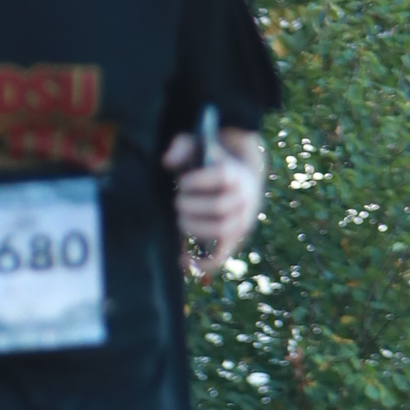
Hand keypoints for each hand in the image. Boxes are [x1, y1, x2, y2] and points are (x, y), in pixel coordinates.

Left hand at [164, 127, 266, 278]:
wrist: (241, 178)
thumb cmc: (211, 162)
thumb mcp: (199, 146)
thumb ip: (182, 146)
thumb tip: (166, 162)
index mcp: (237, 173)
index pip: (222, 177)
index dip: (198, 181)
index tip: (183, 181)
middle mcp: (244, 199)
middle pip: (219, 208)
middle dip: (191, 206)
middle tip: (177, 201)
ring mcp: (240, 222)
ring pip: (221, 231)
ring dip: (194, 227)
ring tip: (180, 219)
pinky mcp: (232, 240)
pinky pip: (221, 257)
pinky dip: (202, 263)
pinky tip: (181, 260)